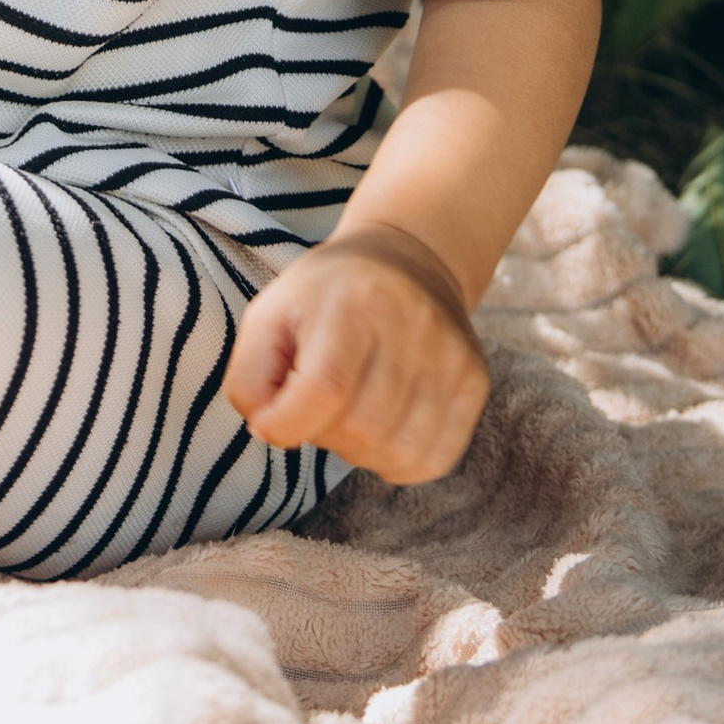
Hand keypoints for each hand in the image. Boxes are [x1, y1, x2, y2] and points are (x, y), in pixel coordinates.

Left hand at [224, 226, 491, 483]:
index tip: (271, 422)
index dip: (287, 424)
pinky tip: (382, 432)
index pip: (323, 389)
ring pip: (398, 451)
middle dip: (324, 435)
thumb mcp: (268, 316)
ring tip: (349, 416)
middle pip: (361, 428)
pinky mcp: (475, 380)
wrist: (407, 259)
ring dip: (360, 452)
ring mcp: (450, 354)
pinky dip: (397, 463)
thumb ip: (249, 378)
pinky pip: (434, 460)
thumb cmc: (325, 297)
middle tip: (318, 408)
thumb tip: (268, 431)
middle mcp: (411, 323)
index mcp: (352, 299)